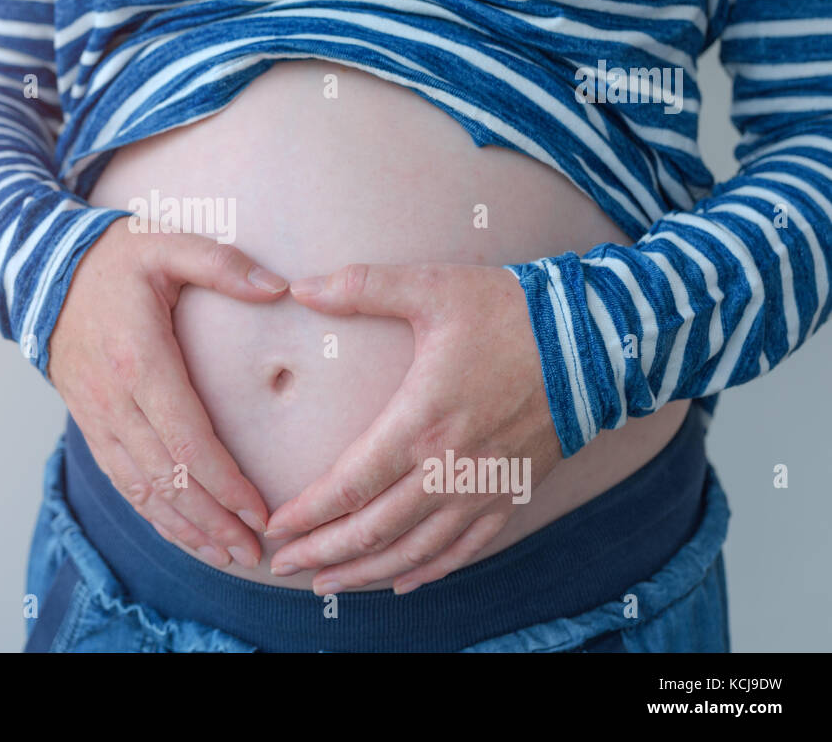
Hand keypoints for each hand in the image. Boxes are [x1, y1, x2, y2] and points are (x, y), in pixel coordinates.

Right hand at [48, 217, 287, 569]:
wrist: (41, 271)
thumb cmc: (114, 257)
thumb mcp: (167, 243)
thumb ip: (223, 264)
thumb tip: (279, 288)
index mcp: (139, 360)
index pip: (187, 440)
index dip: (224, 484)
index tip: (261, 511)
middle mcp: (114, 400)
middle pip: (168, 479)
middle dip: (213, 522)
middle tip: (255, 551)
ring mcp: (97, 417)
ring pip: (143, 490)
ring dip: (186, 529)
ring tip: (229, 555)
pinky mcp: (91, 425)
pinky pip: (122, 482)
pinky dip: (154, 516)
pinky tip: (185, 535)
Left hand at [263, 262, 563, 593]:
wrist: (595, 341)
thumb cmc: (507, 312)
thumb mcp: (432, 287)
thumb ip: (362, 286)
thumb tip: (300, 285)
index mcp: (421, 423)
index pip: (351, 485)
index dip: (309, 513)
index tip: (275, 527)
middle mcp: (449, 468)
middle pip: (374, 529)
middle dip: (323, 552)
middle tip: (284, 566)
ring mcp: (482, 488)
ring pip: (415, 550)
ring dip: (366, 572)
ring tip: (328, 585)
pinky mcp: (510, 495)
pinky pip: (464, 550)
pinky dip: (428, 571)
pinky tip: (401, 582)